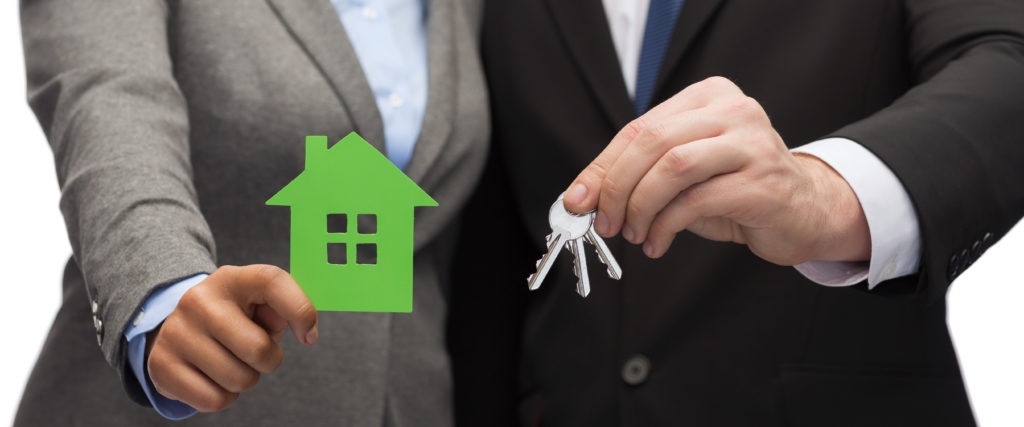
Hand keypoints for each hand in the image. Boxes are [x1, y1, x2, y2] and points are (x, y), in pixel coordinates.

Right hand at [146, 265, 317, 411]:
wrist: (176, 327)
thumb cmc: (233, 316)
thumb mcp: (257, 303)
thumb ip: (283, 308)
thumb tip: (303, 327)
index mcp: (231, 278)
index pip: (273, 282)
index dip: (300, 310)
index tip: (309, 337)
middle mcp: (199, 300)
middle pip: (258, 349)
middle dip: (269, 360)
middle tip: (257, 354)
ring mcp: (176, 332)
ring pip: (239, 380)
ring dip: (246, 380)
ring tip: (232, 362)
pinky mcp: (161, 364)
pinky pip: (215, 400)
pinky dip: (224, 397)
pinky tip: (214, 377)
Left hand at [563, 76, 869, 265]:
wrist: (805, 211)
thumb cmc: (736, 190)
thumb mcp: (683, 175)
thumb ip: (639, 174)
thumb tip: (582, 197)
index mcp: (708, 96)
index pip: (640, 127)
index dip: (602, 167)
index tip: (578, 200)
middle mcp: (733, 110)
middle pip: (652, 142)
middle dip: (616, 187)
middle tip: (605, 222)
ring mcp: (752, 143)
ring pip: (672, 168)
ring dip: (640, 207)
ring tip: (634, 233)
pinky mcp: (762, 181)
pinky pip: (696, 201)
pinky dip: (665, 227)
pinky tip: (657, 243)